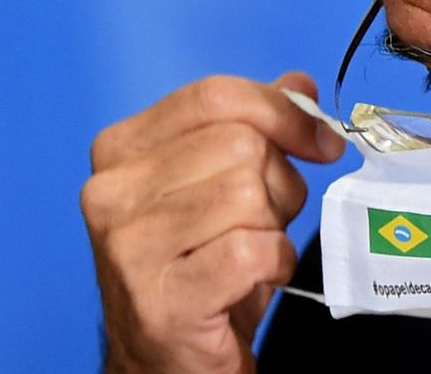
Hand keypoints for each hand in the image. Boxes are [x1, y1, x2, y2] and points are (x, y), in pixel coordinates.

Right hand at [81, 73, 345, 373]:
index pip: (215, 97)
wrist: (169, 358)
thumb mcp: (223, 183)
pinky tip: (254, 277)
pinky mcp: (162, 299)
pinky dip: (273, 263)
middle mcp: (112, 192)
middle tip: (266, 220)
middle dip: (279, 182)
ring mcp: (131, 247)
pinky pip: (254, 250)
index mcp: (121, 149)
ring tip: (254, 250)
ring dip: (275, 226)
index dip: (282, 112)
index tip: (319, 141)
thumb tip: (299, 84)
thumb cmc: (201, 264)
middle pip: (242, 146)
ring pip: (250, 196)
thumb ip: (254, 126)